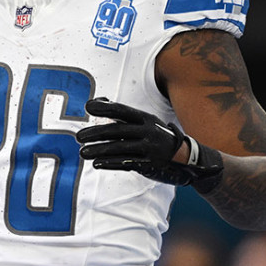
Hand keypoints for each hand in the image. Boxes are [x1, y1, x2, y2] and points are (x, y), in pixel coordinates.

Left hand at [76, 98, 223, 192]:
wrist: (187, 158)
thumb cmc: (159, 136)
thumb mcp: (146, 121)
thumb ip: (122, 114)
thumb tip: (99, 101)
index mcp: (145, 118)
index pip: (121, 110)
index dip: (104, 108)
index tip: (87, 107)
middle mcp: (148, 131)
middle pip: (117, 130)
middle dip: (95, 133)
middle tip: (78, 137)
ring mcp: (149, 148)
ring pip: (119, 148)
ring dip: (98, 150)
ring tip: (82, 152)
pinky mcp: (149, 164)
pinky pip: (126, 163)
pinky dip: (110, 163)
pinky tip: (97, 163)